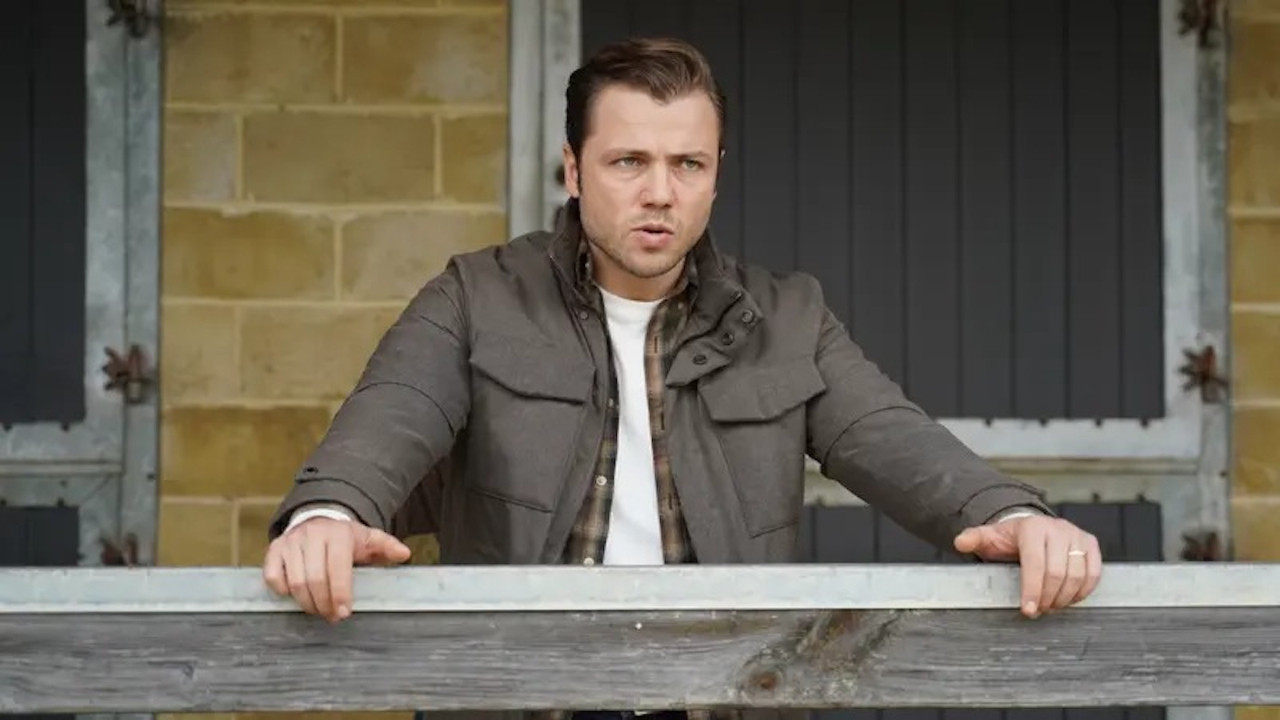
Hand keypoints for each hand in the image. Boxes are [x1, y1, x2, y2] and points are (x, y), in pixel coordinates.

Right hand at [262, 516, 411, 622]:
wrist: (318, 520)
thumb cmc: (344, 538)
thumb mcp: (368, 539)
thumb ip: (386, 547)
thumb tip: (404, 554)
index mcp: (337, 534)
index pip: (337, 568)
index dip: (340, 593)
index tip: (344, 612)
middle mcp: (311, 535)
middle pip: (314, 579)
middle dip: (324, 604)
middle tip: (333, 617)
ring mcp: (290, 542)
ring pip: (294, 582)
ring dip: (307, 603)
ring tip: (319, 611)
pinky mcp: (274, 549)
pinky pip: (273, 577)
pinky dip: (284, 591)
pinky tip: (297, 596)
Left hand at [953, 515, 1101, 618]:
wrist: (1031, 529)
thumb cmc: (1010, 538)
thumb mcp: (989, 537)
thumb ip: (974, 539)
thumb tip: (960, 542)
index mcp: (1032, 528)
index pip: (1035, 563)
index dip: (1032, 590)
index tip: (1028, 609)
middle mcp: (1058, 529)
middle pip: (1058, 573)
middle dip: (1047, 597)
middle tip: (1038, 610)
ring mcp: (1077, 536)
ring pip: (1078, 575)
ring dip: (1065, 597)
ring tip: (1051, 606)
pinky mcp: (1090, 544)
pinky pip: (1094, 573)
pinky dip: (1083, 590)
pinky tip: (1069, 599)